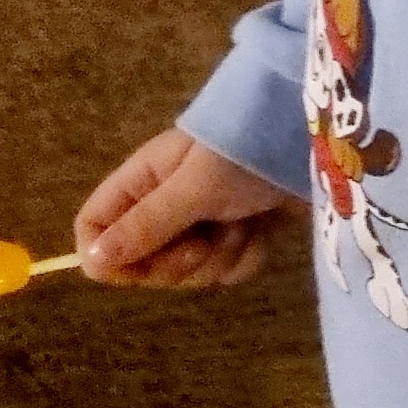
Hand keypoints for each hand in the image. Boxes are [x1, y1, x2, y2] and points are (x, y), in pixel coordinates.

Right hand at [75, 127, 303, 287]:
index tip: (139, 266)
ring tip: (242, 223)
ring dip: (219, 255)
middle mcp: (166, 202)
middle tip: (205, 237)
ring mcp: (202, 220)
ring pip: (188, 271)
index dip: (108, 256)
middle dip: (179, 261)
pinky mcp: (238, 231)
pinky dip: (245, 255)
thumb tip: (90, 262)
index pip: (94, 228)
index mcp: (142, 181)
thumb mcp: (194, 187)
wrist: (317, 136)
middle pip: (142, 262)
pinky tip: (261, 232)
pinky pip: (225, 269)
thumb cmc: (248, 150)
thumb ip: (146, 224)